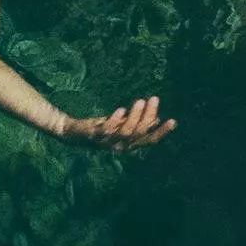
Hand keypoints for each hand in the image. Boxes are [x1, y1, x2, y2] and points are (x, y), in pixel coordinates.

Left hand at [55, 96, 174, 149]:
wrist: (72, 133)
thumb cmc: (98, 129)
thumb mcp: (120, 125)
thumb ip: (135, 123)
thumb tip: (155, 118)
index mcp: (128, 144)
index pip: (149, 140)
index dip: (162, 132)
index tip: (173, 121)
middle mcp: (120, 146)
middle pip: (139, 133)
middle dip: (148, 116)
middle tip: (154, 99)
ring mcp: (108, 142)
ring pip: (126, 132)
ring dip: (135, 116)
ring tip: (140, 101)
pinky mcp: (95, 136)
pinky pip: (107, 130)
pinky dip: (115, 120)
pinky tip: (121, 110)